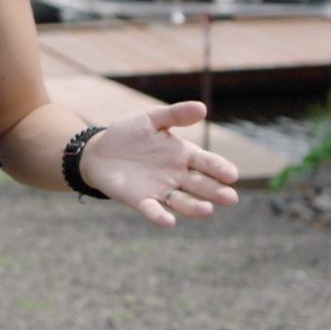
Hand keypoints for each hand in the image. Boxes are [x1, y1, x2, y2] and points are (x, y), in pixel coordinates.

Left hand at [81, 101, 239, 226]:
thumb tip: (203, 108)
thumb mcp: (152, 119)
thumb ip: (175, 115)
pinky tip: (168, 221)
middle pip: (200, 185)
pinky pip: (153, 210)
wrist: (99, 151)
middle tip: (230, 198)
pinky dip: (160, 216)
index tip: (232, 175)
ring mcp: (160, 189)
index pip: (206, 162)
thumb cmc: (129, 134)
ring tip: (207, 211)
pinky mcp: (141, 200)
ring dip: (194, 207)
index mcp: (183, 155)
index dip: (219, 169)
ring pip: (181, 201)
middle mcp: (176, 175)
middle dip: (215, 191)